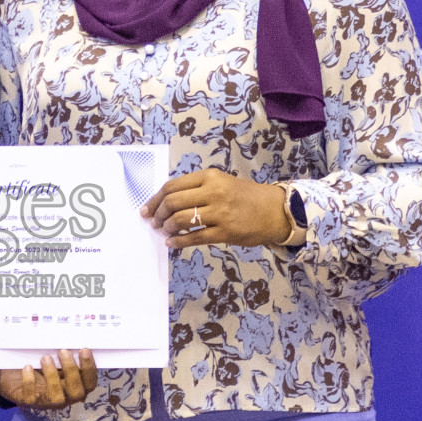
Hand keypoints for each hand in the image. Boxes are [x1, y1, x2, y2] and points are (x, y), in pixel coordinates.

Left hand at [0, 349, 97, 408]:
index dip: (89, 368)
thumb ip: (64, 355)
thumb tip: (72, 337)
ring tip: (45, 357)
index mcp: (74, 385)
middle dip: (71, 371)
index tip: (84, 349)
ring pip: (57, 397)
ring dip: (52, 376)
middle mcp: (64, 396)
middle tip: (63, 351)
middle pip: (76, 392)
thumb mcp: (53, 358)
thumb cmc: (39, 364)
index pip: (89, 382)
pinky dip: (30, 381)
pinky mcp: (29, 402)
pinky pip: (32, 397)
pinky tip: (28, 367)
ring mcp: (47, 401)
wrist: (12, 375)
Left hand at [140, 169, 291, 249]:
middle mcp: (213, 192)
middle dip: (157, 214)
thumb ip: (196, 189)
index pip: (172, 186)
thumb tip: (167, 202)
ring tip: (164, 232)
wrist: (275, 210)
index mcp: (209, 176)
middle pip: (173, 202)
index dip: (155, 199)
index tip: (146, 209)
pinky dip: (178, 241)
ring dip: (167, 227)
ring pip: (181, 219)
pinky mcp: (225, 232)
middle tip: (153, 222)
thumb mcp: (221, 183)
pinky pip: (195, 237)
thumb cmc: (245, 196)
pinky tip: (172, 243)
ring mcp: (220, 212)